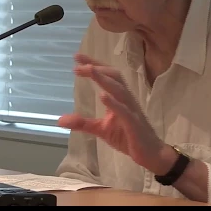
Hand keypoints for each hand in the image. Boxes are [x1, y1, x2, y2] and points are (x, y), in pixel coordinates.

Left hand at [58, 53, 171, 173]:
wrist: (150, 154)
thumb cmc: (127, 137)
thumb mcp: (101, 129)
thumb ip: (82, 123)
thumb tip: (60, 120)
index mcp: (119, 98)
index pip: (107, 76)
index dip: (93, 64)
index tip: (76, 57)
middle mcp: (126, 99)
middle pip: (114, 76)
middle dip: (97, 68)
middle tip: (78, 65)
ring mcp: (131, 110)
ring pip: (119, 89)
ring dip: (104, 79)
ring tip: (91, 71)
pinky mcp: (134, 124)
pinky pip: (124, 111)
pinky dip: (114, 103)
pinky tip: (103, 96)